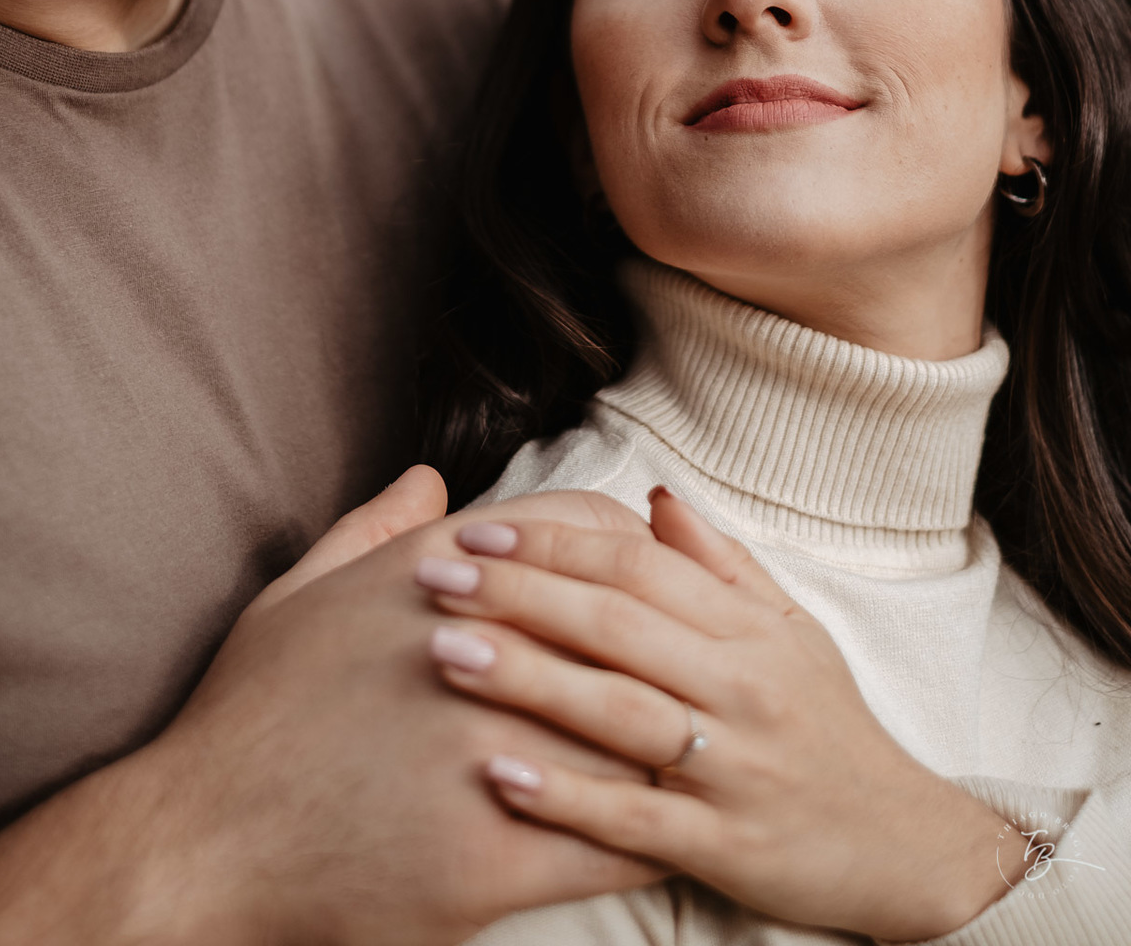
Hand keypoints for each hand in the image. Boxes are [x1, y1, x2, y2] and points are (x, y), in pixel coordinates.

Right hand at [0, 476, 656, 945]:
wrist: (202, 840)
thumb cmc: (250, 713)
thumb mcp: (300, 593)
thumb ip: (375, 527)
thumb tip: (430, 478)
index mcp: (437, 575)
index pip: (587, 530)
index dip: (633, 549)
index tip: (651, 573)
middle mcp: (479, 648)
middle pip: (628, 620)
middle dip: (673, 636)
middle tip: (704, 656)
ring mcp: (493, 753)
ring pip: (638, 726)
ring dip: (677, 731)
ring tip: (710, 740)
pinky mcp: (496, 858)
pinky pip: (615, 836)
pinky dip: (653, 829)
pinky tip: (671, 831)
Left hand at [421, 489, 1019, 942]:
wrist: (906, 845)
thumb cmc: (829, 726)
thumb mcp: (789, 630)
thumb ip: (719, 563)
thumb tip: (652, 497)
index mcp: (749, 628)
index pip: (639, 566)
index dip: (556, 541)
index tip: (480, 527)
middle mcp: (742, 686)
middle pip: (618, 625)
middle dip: (520, 593)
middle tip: (435, 574)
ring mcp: (735, 766)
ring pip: (619, 712)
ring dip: (527, 680)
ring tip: (444, 653)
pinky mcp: (726, 846)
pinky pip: (635, 820)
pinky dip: (567, 797)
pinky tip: (497, 776)